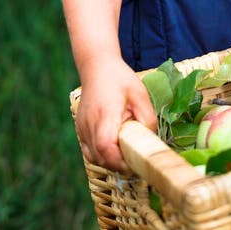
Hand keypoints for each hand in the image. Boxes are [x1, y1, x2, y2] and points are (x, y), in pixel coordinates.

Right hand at [75, 56, 156, 170]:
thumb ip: (147, 118)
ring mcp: (82, 128)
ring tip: (126, 152)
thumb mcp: (140, 94)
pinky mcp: (80, 129)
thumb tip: (150, 140)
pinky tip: (114, 146)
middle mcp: (89, 124)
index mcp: (105, 114)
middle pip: (100, 157)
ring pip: (93, 156)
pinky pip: (89, 150)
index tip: (135, 163)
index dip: (119, 161)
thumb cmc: (120, 79)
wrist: (97, 66)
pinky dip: (101, 154)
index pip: (106, 147)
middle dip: (118, 164)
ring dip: (109, 160)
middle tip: (135, 160)